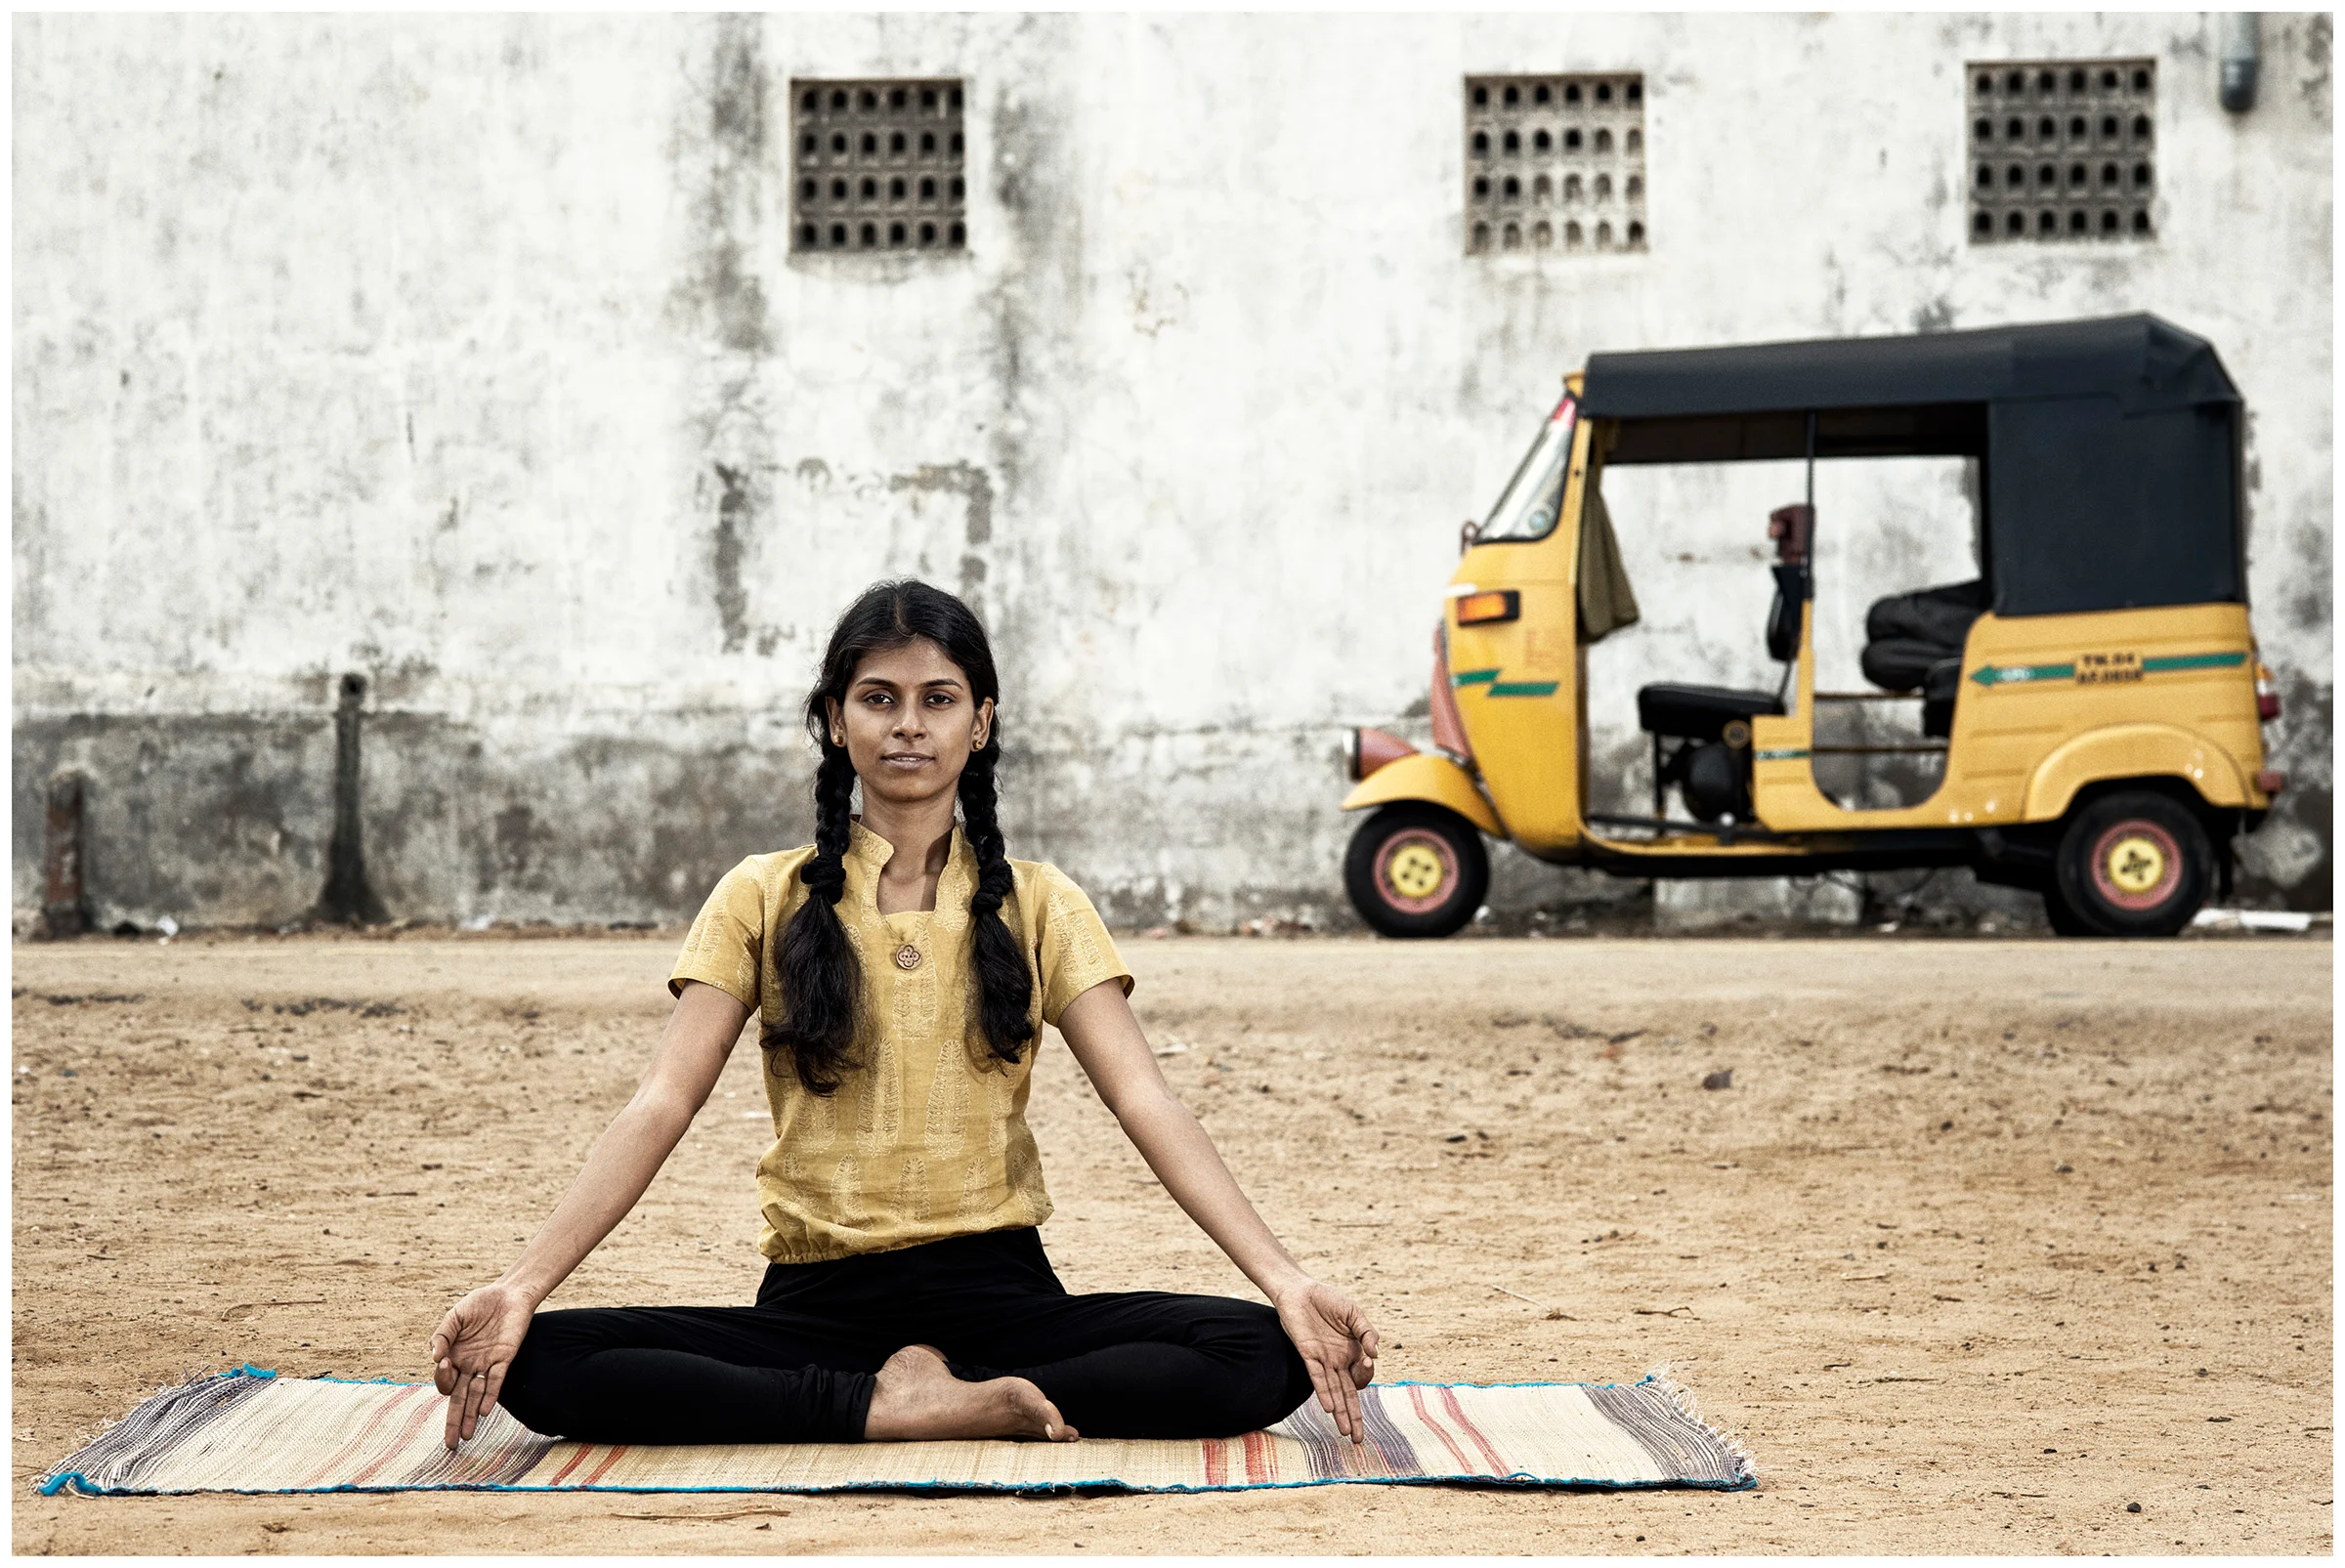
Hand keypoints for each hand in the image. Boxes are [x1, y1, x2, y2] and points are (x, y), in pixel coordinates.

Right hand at [429, 1282, 536, 1449]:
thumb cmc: (480, 1303)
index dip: (442, 1378)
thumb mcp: (455, 1316)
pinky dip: (490, 1395)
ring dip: (470, 1416)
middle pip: (459, 1398)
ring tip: (466, 1436)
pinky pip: (496, 1381)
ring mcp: (487, 1364)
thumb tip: (435, 1357)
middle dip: (453, 1420)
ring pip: (476, 1395)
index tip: (445, 1364)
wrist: (509, 1293)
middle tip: (450, 1444)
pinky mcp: (505, 1359)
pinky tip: (483, 1411)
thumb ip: (442, 1335)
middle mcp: (469, 1365)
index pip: (444, 1380)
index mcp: (454, 1356)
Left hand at [1272, 1279, 1379, 1444]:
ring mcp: (1322, 1360)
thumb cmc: (1328, 1299)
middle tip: (1359, 1440)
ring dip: (1341, 1412)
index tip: (1369, 1360)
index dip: (1367, 1373)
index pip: (1363, 1375)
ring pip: (1334, 1392)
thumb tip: (1377, 1354)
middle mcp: (1337, 1361)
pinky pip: (1317, 1378)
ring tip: (1346, 1432)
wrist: (1300, 1289)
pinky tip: (1331, 1407)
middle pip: (1349, 1394)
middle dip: (1355, 1417)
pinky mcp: (1307, 1355)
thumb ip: (1367, 1332)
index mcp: (1352, 1352)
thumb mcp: (1354, 1313)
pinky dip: (1325, 1392)